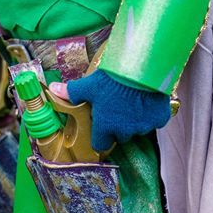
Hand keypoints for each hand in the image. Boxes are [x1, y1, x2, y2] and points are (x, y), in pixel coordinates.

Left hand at [49, 69, 170, 151]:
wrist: (142, 70)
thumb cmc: (112, 79)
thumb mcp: (89, 84)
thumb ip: (72, 91)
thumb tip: (52, 89)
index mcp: (105, 126)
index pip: (100, 142)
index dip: (100, 133)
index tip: (102, 122)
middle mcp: (124, 131)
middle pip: (120, 134)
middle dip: (119, 124)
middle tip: (119, 104)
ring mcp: (143, 126)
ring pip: (138, 127)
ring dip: (136, 118)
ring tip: (135, 98)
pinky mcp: (159, 119)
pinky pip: (156, 120)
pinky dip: (153, 112)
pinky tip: (150, 98)